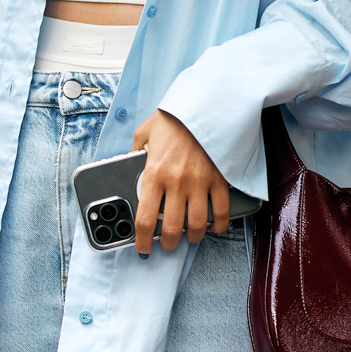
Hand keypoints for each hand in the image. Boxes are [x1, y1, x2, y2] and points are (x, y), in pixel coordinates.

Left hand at [130, 110, 229, 254]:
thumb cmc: (175, 117)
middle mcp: (176, 182)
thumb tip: (130, 162)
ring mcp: (200, 183)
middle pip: (172, 228)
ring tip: (189, 238)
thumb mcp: (145, 131)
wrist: (206, 104)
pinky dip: (218, 225)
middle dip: (168, 243)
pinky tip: (213, 227)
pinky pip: (221, 211)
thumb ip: (135, 150)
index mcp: (154, 173)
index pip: (145, 218)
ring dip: (192, 238)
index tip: (142, 247)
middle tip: (167, 244)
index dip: (142, 240)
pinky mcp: (219, 179)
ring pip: (197, 225)